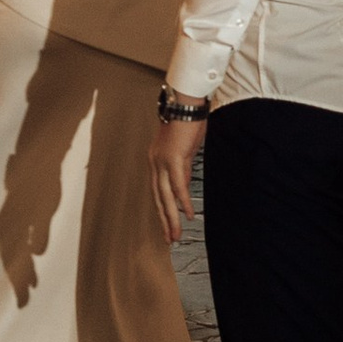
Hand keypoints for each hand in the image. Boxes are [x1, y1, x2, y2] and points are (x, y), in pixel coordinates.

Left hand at [151, 110, 207, 243]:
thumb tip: (183, 187)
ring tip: (176, 234)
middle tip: (169, 238)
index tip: (168, 224)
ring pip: (165, 196)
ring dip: (171, 217)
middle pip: (158, 198)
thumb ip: (182, 168)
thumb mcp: (184, 149)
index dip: (162, 209)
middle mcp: (155, 162)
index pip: (158, 191)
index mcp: (156, 160)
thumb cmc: (186, 121)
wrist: (185, 102)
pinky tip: (187, 213)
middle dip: (164, 220)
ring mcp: (162, 161)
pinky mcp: (173, 158)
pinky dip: (183, 201)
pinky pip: (178, 185)